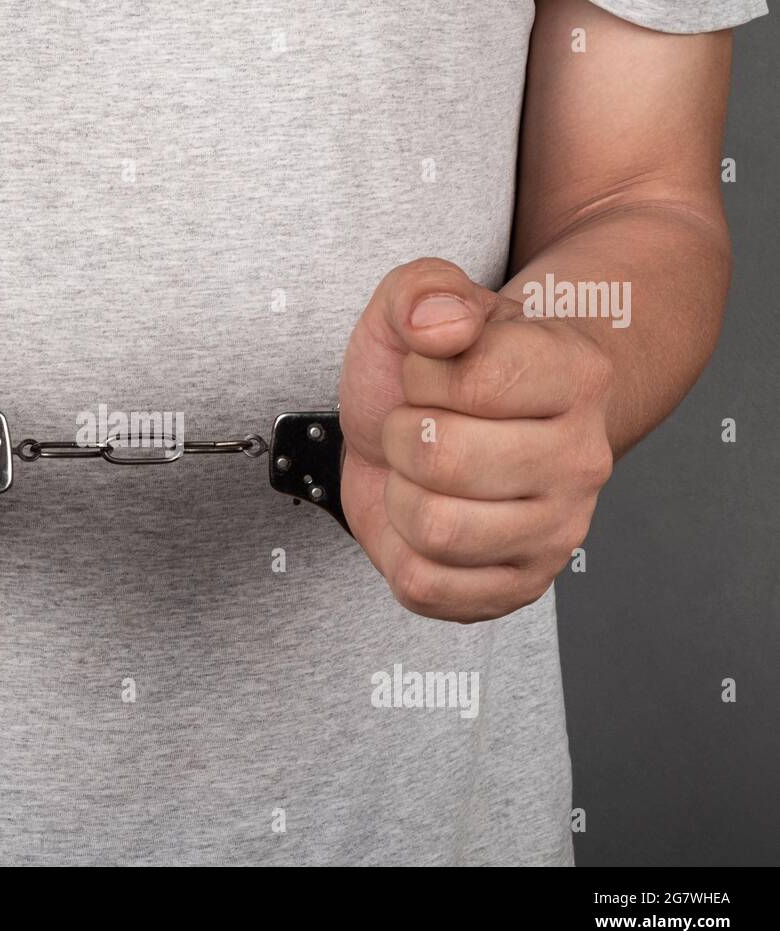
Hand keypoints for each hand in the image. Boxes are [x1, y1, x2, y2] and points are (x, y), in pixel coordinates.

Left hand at [338, 258, 614, 622]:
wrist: (435, 429)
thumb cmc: (435, 370)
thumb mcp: (416, 304)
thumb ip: (421, 291)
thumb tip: (439, 323)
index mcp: (577, 376)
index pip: (476, 380)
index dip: (425, 374)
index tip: (432, 372)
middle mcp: (583, 459)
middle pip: (443, 458)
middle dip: (404, 436)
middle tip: (422, 427)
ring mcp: (557, 531)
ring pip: (434, 529)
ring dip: (402, 495)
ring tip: (422, 474)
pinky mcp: (519, 587)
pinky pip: (426, 585)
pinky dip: (400, 551)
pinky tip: (423, 519)